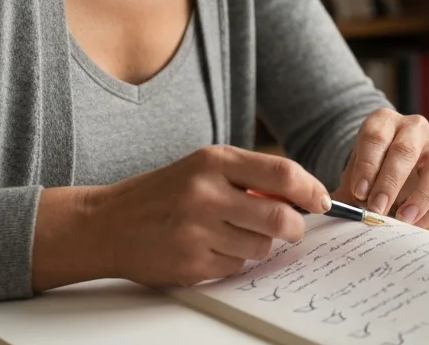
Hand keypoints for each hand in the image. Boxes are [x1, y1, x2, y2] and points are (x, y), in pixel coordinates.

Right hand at [84, 145, 331, 286]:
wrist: (107, 223)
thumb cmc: (164, 193)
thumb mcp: (204, 168)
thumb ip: (250, 176)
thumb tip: (302, 196)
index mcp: (214, 162)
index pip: (281, 173)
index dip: (310, 189)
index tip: (321, 200)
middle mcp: (206, 194)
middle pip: (278, 217)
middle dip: (294, 227)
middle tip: (293, 228)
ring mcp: (196, 231)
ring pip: (260, 246)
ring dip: (258, 244)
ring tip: (232, 233)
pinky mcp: (190, 263)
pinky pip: (235, 267)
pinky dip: (232, 261)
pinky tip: (209, 248)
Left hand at [337, 109, 428, 227]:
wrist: (393, 166)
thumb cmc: (371, 170)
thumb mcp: (356, 174)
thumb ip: (349, 193)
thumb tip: (342, 214)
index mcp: (384, 121)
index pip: (375, 138)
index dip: (367, 165)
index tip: (358, 192)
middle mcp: (414, 127)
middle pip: (405, 151)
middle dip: (390, 183)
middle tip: (377, 208)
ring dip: (421, 197)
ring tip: (403, 219)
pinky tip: (417, 224)